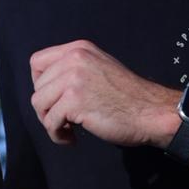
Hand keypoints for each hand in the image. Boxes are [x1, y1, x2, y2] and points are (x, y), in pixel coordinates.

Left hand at [28, 40, 176, 148]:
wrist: (151, 112)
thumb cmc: (130, 98)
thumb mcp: (100, 68)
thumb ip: (76, 70)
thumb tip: (50, 87)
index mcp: (79, 49)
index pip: (37, 62)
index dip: (40, 84)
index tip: (53, 99)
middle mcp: (74, 59)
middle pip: (37, 86)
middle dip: (47, 107)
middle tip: (64, 120)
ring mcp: (73, 79)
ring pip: (39, 103)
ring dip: (50, 122)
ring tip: (67, 130)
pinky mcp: (74, 101)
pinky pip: (50, 122)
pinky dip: (57, 135)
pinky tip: (72, 139)